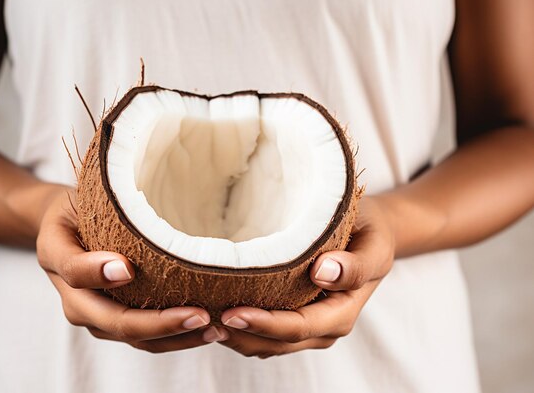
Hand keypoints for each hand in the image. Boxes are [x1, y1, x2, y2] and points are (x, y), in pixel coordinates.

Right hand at [36, 186, 213, 352]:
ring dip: (177, 338)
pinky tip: (208, 330)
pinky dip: (179, 339)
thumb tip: (125, 266)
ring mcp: (96, 317)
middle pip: (115, 322)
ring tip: (214, 328)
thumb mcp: (73, 203)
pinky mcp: (118, 323)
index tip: (128, 268)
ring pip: (136, 339)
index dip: (99, 273)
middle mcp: (75, 299)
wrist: (67, 227)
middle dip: (160, 323)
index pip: (76, 273)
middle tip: (200, 315)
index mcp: (57, 261)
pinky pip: (148, 341)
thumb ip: (91, 219)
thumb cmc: (77, 209)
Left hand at [216, 197, 394, 357]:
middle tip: (202, 317)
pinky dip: (240, 329)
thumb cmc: (370, 232)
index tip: (231, 312)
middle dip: (240, 334)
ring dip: (235, 336)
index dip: (264, 323)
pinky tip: (215, 311)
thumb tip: (322, 272)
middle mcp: (324, 328)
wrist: (370, 232)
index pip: (298, 326)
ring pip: (265, 344)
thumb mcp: (374, 244)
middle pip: (276, 342)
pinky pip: (263, 335)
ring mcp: (308, 327)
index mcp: (342, 312)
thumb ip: (355, 265)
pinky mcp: (293, 317)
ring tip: (201, 317)